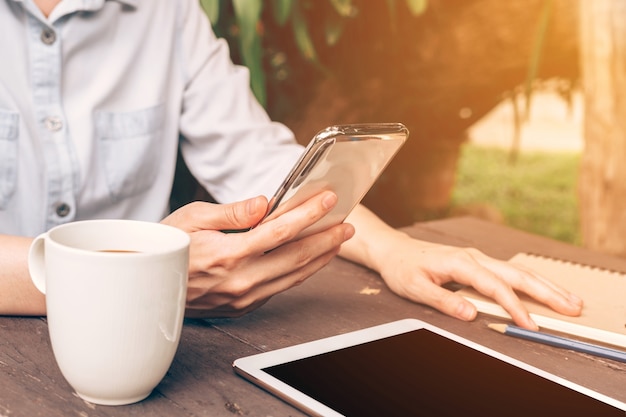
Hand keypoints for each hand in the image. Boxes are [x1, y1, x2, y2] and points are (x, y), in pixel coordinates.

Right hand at [161, 191, 354, 317]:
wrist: (148, 286)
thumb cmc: (169, 246)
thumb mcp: (192, 218)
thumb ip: (233, 212)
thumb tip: (265, 203)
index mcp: (227, 254)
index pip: (279, 231)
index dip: (308, 215)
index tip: (328, 201)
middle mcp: (240, 280)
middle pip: (295, 257)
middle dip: (326, 239)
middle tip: (347, 225)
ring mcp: (243, 298)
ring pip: (293, 276)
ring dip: (320, 258)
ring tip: (338, 241)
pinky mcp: (243, 307)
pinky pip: (280, 287)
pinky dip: (300, 272)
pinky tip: (311, 259)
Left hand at [376, 234, 582, 329]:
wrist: (395, 250)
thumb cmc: (403, 268)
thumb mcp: (415, 287)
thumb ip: (443, 300)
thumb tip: (470, 313)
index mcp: (460, 263)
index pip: (495, 287)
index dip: (514, 306)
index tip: (530, 325)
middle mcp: (474, 257)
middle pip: (517, 274)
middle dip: (547, 291)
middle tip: (573, 307)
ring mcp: (478, 258)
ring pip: (518, 271)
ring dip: (545, 285)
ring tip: (570, 299)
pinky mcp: (478, 262)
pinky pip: (510, 272)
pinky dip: (532, 281)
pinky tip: (544, 290)